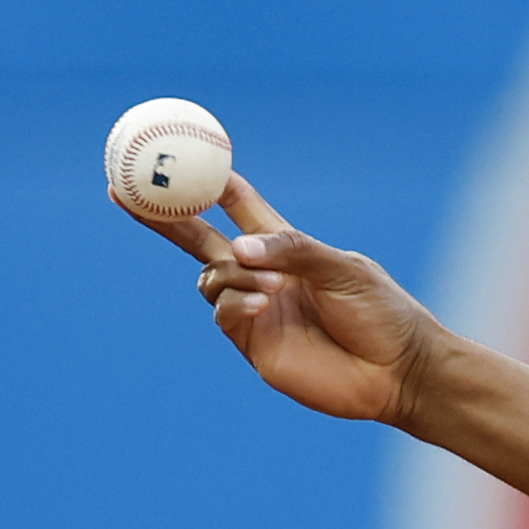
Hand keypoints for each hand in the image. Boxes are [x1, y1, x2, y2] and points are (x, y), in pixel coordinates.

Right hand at [125, 171, 429, 425]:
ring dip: (231, 273)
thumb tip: (239, 247)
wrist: (399, 372)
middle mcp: (263, 274)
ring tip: (274, 285)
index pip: (237, 205)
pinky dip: (235, 301)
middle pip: (199, 239)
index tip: (178, 156)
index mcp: (285, 246)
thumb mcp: (342, 268)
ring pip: (211, 279)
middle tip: (129, 192)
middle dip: (163, 217)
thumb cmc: (382, 313)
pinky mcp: (256, 346)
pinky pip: (224, 314)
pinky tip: (264, 301)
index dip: (208, 182)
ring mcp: (256, 311)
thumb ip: (293, 250)